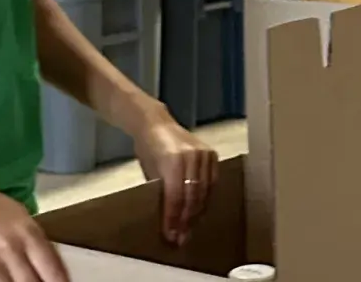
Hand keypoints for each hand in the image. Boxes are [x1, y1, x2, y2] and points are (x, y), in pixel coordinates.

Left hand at [132, 105, 218, 245]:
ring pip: (205, 191)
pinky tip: (198, 210)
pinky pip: (212, 182)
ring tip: (189, 228)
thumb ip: (161, 193)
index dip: (174, 218)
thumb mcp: (150, 173)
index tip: (170, 235)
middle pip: (193, 196)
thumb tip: (169, 222)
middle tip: (180, 238)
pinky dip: (205, 198)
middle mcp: (192, 156)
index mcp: (173, 160)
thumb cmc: (148, 150)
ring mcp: (204, 154)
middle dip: (186, 220)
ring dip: (197, 212)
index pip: (175, 196)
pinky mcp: (212, 154)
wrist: (156, 124)